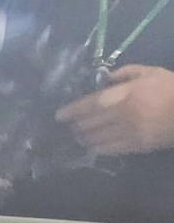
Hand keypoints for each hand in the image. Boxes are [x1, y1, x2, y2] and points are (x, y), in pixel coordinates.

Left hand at [56, 65, 173, 155]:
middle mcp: (122, 115)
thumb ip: (125, 73)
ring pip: (95, 138)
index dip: (71, 111)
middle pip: (88, 123)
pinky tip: (91, 146)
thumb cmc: (170, 88)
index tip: (59, 115)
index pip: (89, 104)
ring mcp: (128, 133)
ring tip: (78, 136)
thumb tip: (104, 80)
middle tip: (69, 125)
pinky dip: (96, 148)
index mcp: (124, 94)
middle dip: (75, 125)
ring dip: (83, 138)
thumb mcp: (149, 72)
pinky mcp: (135, 146)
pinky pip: (108, 149)